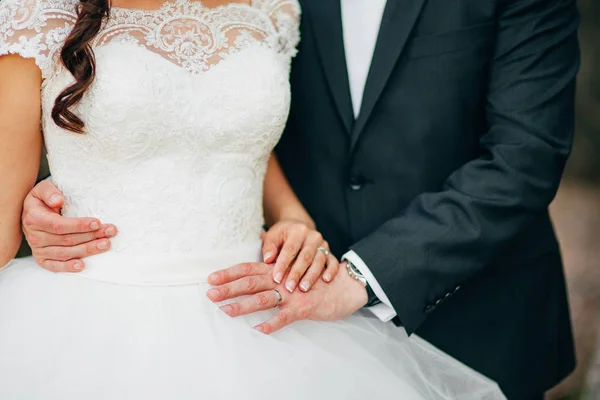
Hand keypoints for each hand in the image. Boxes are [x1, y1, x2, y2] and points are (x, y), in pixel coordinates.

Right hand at [21, 179, 116, 271]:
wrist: (30, 213)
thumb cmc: (41, 200)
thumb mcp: (42, 189)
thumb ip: (49, 192)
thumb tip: (58, 201)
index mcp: (35, 219)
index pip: (59, 225)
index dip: (79, 225)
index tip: (97, 223)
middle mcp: (35, 236)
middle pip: (67, 239)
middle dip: (91, 236)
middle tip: (110, 232)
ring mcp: (38, 249)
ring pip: (65, 252)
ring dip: (87, 250)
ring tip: (105, 244)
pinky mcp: (42, 259)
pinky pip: (55, 266)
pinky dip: (68, 267)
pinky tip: (82, 266)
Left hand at [207, 261, 367, 333]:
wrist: (346, 284)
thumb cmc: (317, 278)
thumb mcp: (295, 267)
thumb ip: (276, 261)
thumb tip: (260, 239)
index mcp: (277, 270)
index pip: (248, 268)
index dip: (229, 273)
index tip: (210, 278)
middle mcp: (282, 279)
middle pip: (251, 281)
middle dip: (229, 288)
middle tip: (209, 294)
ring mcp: (292, 294)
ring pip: (264, 298)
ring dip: (243, 305)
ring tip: (225, 310)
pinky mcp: (303, 307)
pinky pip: (285, 317)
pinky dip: (272, 324)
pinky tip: (258, 330)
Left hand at [262, 219, 339, 292]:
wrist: (299, 228)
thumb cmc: (283, 236)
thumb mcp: (273, 236)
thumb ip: (269, 247)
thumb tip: (268, 260)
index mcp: (298, 230)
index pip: (290, 249)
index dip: (283, 264)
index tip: (276, 279)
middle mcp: (313, 236)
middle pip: (305, 256)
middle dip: (297, 273)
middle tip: (289, 288)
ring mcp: (323, 244)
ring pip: (319, 261)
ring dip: (312, 276)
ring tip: (304, 288)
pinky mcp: (330, 252)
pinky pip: (333, 262)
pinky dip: (331, 271)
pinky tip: (326, 280)